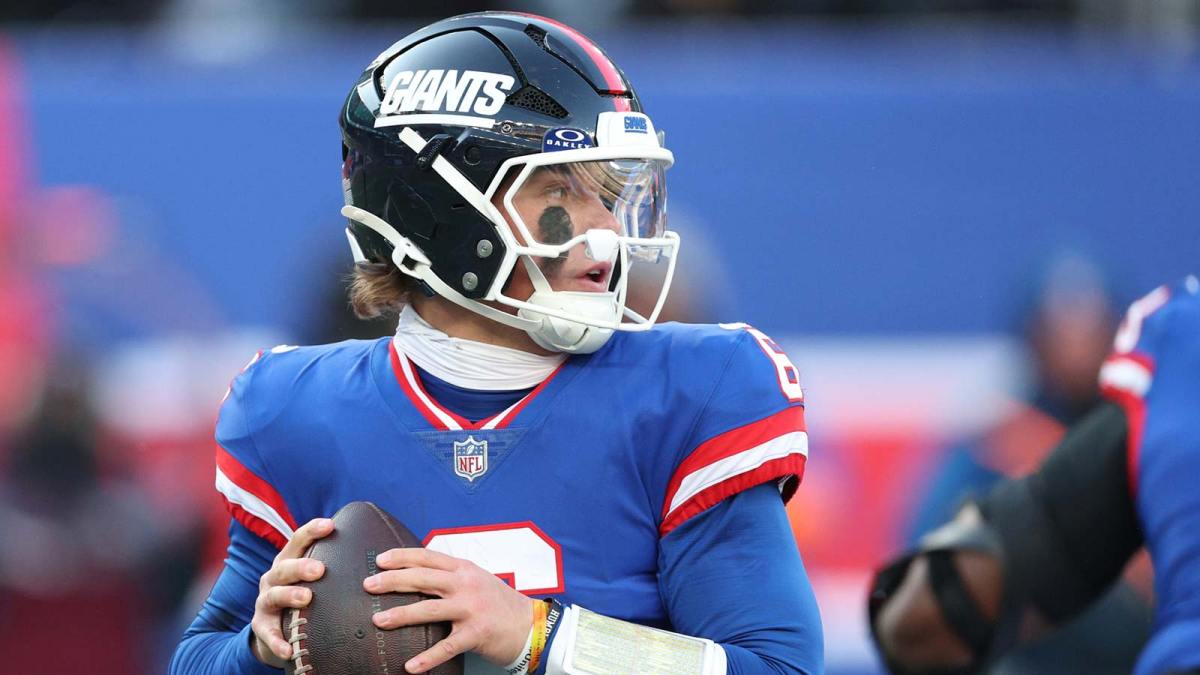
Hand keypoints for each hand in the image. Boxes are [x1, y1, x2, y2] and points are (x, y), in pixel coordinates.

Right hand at [249, 518, 333, 665]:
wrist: (276, 630)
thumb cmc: (304, 596)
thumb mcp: (314, 579)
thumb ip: (335, 565)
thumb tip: (378, 554)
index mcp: (288, 561)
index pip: (298, 541)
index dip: (312, 531)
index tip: (331, 525)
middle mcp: (273, 578)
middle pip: (284, 567)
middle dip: (301, 566)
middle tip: (320, 570)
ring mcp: (265, 602)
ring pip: (274, 596)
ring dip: (289, 596)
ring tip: (306, 598)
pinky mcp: (261, 627)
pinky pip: (268, 634)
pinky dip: (277, 641)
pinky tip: (288, 650)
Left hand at [363, 547, 534, 673]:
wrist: (530, 624)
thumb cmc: (499, 602)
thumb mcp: (477, 579)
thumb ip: (451, 575)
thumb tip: (418, 573)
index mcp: (464, 569)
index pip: (428, 556)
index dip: (402, 557)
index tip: (380, 560)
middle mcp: (466, 585)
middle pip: (423, 578)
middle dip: (392, 580)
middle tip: (369, 585)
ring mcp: (471, 609)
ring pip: (429, 609)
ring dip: (401, 615)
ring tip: (378, 619)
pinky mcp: (476, 634)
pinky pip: (446, 647)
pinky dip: (427, 658)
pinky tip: (410, 666)